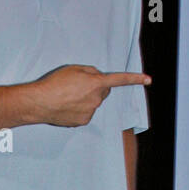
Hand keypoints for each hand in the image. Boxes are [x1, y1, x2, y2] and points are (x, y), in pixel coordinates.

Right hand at [29, 64, 150, 127]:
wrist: (40, 102)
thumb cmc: (55, 83)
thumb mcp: (74, 68)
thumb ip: (90, 71)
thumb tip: (97, 77)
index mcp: (96, 83)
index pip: (120, 80)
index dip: (135, 78)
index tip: (148, 80)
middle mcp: (97, 99)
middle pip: (103, 91)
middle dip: (96, 87)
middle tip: (78, 85)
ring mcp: (91, 112)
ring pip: (93, 103)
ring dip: (86, 99)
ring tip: (68, 97)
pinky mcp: (83, 121)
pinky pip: (86, 113)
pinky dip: (79, 109)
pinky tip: (67, 106)